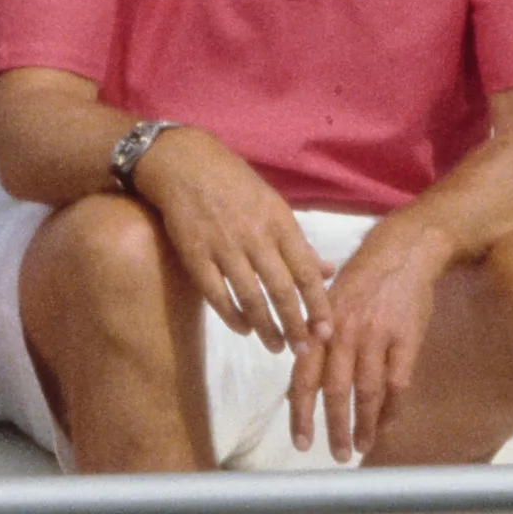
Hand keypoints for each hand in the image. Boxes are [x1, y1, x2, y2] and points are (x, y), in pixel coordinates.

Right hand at [135, 131, 329, 356]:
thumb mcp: (274, 205)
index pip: (306, 272)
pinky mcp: (195, 255)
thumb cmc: (234, 183)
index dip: (318, 305)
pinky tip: (243, 329)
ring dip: (266, 327)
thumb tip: (328, 271)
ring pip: (250, 297)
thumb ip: (299, 242)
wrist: (184, 163)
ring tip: (277, 347)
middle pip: (281, 290)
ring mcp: (223, 247)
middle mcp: (255, 237)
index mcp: (279, 223)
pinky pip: (217, 294)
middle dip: (295, 325)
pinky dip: (231, 316)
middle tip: (304, 350)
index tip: (326, 332)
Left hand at [289, 223, 442, 462]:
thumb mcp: (327, 303)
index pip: (304, 376)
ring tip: (361, 447)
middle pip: (336, 390)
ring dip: (364, 424)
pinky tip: (387, 423)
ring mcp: (376, 336)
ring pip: (368, 391)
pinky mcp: (406, 338)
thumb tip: (298, 389)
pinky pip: (399, 382)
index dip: (301, 412)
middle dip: (334, 428)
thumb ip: (313, 343)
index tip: (301, 442)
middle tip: (336, 455)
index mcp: (320, 326)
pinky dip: (393, 408)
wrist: (403, 251)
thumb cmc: (361, 280)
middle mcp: (344, 332)